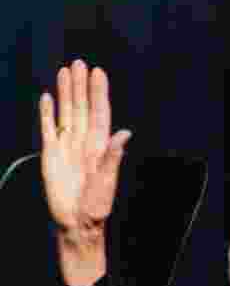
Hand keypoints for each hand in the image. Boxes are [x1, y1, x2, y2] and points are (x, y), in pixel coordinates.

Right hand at [39, 60, 130, 232]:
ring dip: (66, 93)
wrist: (75, 222)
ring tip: (65, 72)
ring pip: (66, 113)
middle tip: (80, 63)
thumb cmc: (96, 206)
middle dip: (81, 86)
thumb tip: (125, 132)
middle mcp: (84, 143)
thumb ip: (113, 156)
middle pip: (82, 108)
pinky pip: (48, 128)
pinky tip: (48, 97)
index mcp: (100, 147)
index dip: (99, 94)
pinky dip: (47, 113)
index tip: (99, 73)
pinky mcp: (51, 154)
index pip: (99, 114)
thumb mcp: (107, 181)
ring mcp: (67, 147)